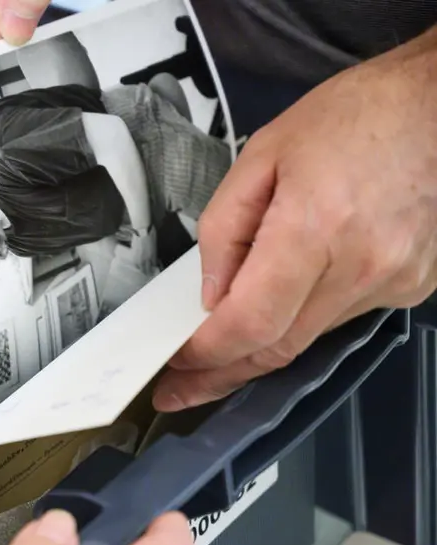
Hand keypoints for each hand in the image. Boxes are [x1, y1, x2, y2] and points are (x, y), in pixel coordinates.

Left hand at [153, 28, 436, 411]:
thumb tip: (212, 292)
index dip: (205, 355)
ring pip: (308, 338)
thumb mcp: (262, 154)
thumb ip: (225, 229)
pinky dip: (302, 319)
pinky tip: (282, 306)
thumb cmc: (357, 113)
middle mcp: (361, 268)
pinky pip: (341, 317)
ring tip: (217, 351)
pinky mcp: (412, 286)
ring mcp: (393, 283)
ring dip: (260, 347)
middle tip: (180, 390)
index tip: (174, 367)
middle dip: (222, 374)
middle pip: (278, 348)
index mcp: (316, 229)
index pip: (249, 323)